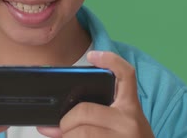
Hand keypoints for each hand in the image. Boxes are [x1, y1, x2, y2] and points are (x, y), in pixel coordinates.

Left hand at [37, 51, 153, 137]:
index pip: (126, 75)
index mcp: (131, 107)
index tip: (92, 55)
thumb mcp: (125, 123)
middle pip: (85, 111)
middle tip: (62, 127)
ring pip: (81, 132)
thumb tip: (55, 120)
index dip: (111, 60)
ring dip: (66, 137)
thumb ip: (100, 114)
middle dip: (65, 121)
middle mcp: (129, 121)